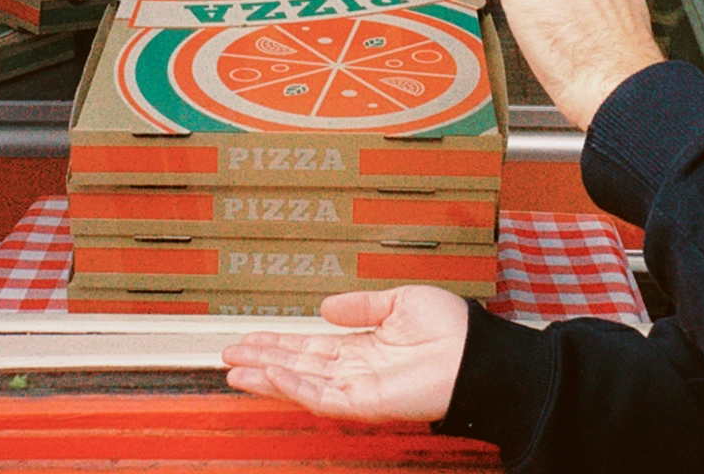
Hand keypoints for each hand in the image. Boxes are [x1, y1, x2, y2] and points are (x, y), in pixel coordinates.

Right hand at [221, 285, 468, 421]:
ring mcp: (358, 387)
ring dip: (266, 375)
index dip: (278, 342)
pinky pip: (321, 396)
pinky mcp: (365, 402)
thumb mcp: (398, 301)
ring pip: (301, 383)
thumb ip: (361, 305)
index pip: (311, 346)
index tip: (249, 337)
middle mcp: (356, 369)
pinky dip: (293, 385)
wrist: (476, 353)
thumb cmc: (451, 328)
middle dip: (261, 361)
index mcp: (363, 345)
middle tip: (227, 355)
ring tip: (235, 368)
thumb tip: (326, 306)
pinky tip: (270, 373)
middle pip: (298, 366)